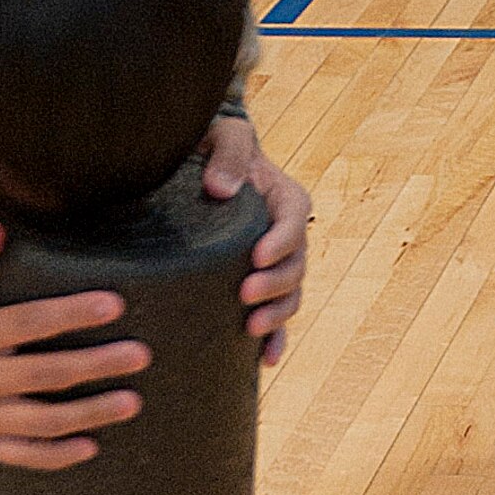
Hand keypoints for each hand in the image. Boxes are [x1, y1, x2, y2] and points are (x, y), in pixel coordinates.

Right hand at [0, 224, 150, 468]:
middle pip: (44, 374)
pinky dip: (57, 456)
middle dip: (96, 364)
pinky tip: (92, 446)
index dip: (72, 314)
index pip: (28, 322)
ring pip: (41, 421)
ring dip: (89, 414)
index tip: (115, 305)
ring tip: (132, 401)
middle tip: (140, 355)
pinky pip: (23, 455)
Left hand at [202, 114, 308, 364]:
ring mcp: (274, 264)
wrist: (199, 167)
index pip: (293, 221)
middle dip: (276, 285)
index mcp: (285, 198)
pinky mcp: (257, 283)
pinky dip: (275, 339)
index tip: (257, 256)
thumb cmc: (214, 145)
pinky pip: (274, 314)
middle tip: (246, 294)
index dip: (281, 243)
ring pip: (291, 295)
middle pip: (296, 265)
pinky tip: (265, 359)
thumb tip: (221, 189)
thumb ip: (227, 153)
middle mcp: (286, 235)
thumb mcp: (224, 135)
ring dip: (278, 316)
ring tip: (252, 329)